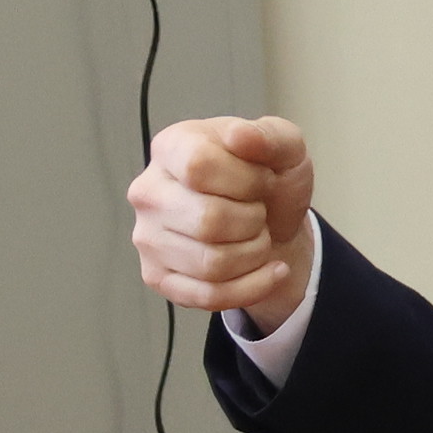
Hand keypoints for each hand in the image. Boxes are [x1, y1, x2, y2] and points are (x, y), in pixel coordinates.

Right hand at [130, 117, 315, 327]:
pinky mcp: (157, 277)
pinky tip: (270, 270)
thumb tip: (240, 136)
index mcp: (171, 147)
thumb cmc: (268, 179)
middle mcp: (148, 192)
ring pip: (211, 264)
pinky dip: (252, 287)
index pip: (199, 167)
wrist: (270, 220)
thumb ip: (268, 136)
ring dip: (254, 254)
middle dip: (253, 221)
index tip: (261, 178)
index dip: (245, 180)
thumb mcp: (284, 147)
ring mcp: (148, 238)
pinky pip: (207, 296)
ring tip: (257, 236)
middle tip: (259, 211)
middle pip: (208, 221)